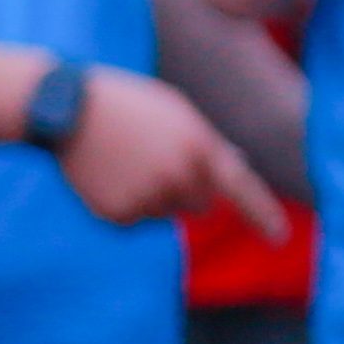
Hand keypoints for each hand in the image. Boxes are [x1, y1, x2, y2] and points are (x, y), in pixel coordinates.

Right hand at [55, 65, 284, 232]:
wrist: (64, 107)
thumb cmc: (127, 105)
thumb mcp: (176, 112)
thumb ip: (206, 145)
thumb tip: (234, 172)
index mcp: (198, 146)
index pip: (241, 188)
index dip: (263, 216)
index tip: (280, 239)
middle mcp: (178, 177)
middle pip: (201, 206)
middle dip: (188, 190)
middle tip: (154, 160)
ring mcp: (147, 198)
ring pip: (167, 214)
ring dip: (154, 196)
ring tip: (124, 161)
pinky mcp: (117, 214)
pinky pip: (135, 221)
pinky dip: (125, 204)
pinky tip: (107, 176)